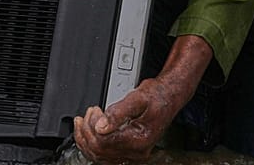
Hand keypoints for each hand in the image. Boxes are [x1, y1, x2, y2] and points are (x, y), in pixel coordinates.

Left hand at [70, 35, 214, 163]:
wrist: (169, 96)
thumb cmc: (157, 96)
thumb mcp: (137, 98)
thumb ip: (117, 113)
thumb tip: (100, 126)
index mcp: (139, 140)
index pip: (104, 142)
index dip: (92, 127)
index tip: (92, 111)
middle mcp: (137, 151)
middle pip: (100, 151)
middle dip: (87, 132)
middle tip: (87, 114)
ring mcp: (133, 153)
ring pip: (100, 156)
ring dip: (87, 140)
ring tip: (84, 122)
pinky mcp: (129, 150)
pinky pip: (106, 154)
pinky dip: (94, 144)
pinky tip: (90, 132)